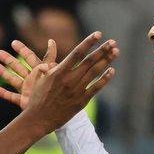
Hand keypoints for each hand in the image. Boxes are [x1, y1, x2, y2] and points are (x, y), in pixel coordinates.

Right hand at [0, 33, 117, 132]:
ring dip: (106, 61)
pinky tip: (112, 71)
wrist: (39, 119)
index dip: (88, 42)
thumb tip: (50, 44)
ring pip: (95, 72)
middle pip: (90, 61)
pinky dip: (105, 79)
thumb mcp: (38, 77)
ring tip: (116, 51)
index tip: (98, 34)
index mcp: (59, 72)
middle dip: (102, 50)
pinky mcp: (81, 101)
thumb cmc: (37, 97)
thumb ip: (46, 61)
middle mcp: (70, 79)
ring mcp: (77, 90)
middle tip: (113, 42)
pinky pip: (96, 88)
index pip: (77, 53)